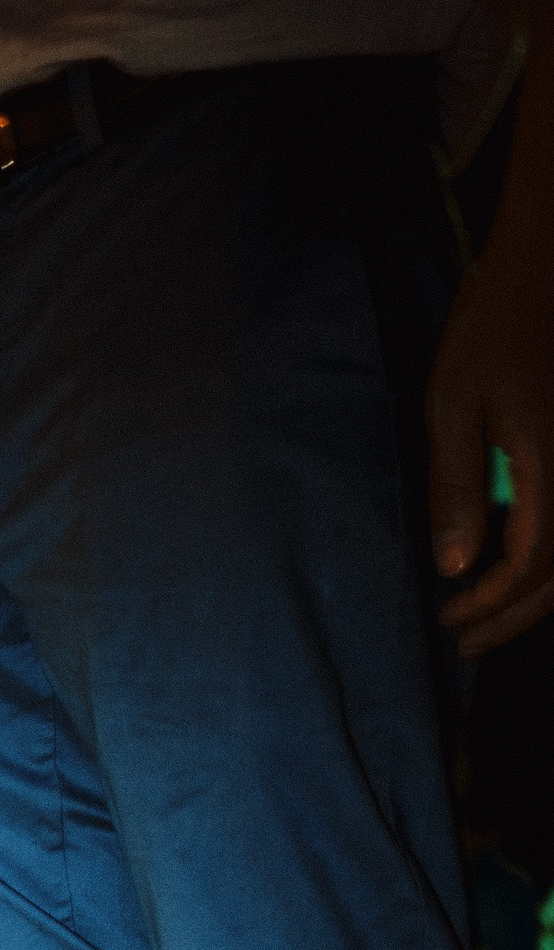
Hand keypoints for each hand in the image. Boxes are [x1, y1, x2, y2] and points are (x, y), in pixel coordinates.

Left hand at [429, 242, 553, 655]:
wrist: (550, 259)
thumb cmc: (494, 323)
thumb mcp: (454, 404)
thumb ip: (455, 487)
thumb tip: (456, 566)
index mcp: (551, 466)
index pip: (529, 565)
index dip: (490, 603)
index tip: (449, 618)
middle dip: (514, 616)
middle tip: (468, 645)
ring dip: (536, 596)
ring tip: (488, 622)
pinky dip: (551, 560)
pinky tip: (515, 569)